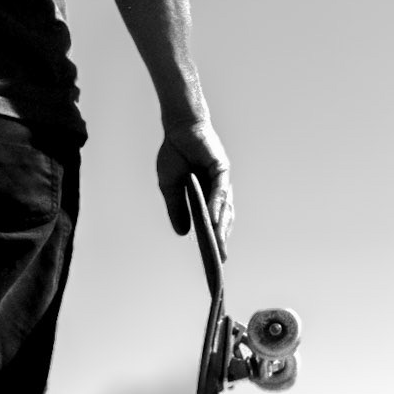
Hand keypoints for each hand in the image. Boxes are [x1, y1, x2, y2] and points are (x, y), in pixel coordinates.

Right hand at [157, 120, 232, 257]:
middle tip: (219, 264)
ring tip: (217, 249)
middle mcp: (218, 191)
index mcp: (206, 197)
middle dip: (221, 242)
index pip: (212, 224)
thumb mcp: (169, 187)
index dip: (214, 242)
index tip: (213, 264)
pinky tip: (213, 221)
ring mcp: (221, 180)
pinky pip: (220, 191)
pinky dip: (216, 206)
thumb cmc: (175, 155)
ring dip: (220, 228)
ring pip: (223, 208)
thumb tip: (182, 233)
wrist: (178, 129)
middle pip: (222, 220)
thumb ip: (177, 209)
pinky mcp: (221, 168)